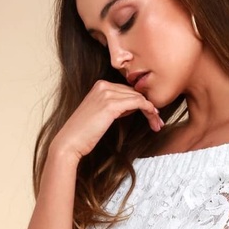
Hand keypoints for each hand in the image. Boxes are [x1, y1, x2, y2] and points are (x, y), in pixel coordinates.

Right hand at [49, 79, 164, 160]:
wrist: (69, 143)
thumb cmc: (83, 135)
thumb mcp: (100, 116)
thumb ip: (115, 107)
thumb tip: (133, 106)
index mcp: (99, 86)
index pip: (128, 90)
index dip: (142, 102)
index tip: (152, 115)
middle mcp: (103, 85)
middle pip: (135, 92)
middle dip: (149, 107)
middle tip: (158, 122)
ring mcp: (106, 93)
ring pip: (139, 97)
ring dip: (152, 111)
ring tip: (157, 124)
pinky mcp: (111, 104)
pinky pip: (138, 102)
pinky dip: (149, 110)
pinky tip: (153, 120)